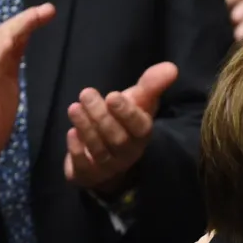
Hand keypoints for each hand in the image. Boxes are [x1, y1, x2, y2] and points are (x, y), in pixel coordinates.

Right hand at [0, 3, 56, 185]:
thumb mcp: (3, 88)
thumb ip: (9, 66)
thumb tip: (20, 44)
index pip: (7, 36)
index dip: (25, 22)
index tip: (46, 12)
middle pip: (2, 35)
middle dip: (24, 20)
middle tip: (47, 9)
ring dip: (17, 29)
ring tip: (35, 16)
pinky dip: (2, 52)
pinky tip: (13, 41)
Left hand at [64, 62, 177, 193]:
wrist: (106, 153)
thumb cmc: (122, 120)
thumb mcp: (137, 100)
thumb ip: (151, 85)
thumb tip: (171, 67)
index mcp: (141, 135)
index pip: (140, 128)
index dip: (126, 113)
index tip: (112, 96)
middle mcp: (128, 153)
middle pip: (117, 139)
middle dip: (101, 116)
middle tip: (86, 94)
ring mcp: (108, 167)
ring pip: (99, 150)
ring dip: (86, 128)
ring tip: (74, 108)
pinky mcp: (88, 175)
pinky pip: (83, 166)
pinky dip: (76, 150)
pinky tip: (71, 133)